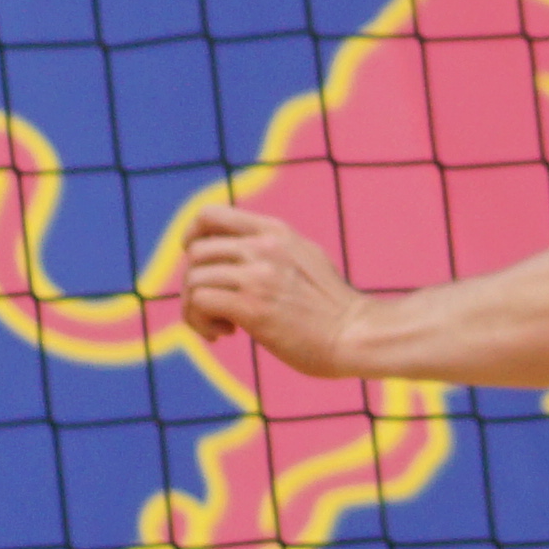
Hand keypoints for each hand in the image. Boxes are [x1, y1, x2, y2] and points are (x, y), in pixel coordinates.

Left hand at [172, 201, 373, 378]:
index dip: (192, 235)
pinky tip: (225, 333)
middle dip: (195, 282)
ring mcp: (258, 275)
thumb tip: (238, 249)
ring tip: (222, 325)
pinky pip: (199, 303)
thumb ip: (272, 247)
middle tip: (216, 306)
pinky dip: (200, 322)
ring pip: (193, 279)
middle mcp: (264, 246)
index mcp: (275, 231)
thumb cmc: (332, 306)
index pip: (210, 214)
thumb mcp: (305, 257)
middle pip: (196, 252)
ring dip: (195, 308)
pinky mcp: (252, 307)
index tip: (198, 261)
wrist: (355, 334)